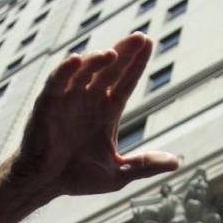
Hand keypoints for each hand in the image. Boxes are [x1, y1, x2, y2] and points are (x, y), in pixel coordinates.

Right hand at [14, 33, 178, 197]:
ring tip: (112, 54)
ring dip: (97, 61)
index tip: (150, 43)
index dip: (136, 63)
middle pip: (109, 70)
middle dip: (124, 53)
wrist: (46, 184)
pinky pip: (56, 82)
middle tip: (141, 38)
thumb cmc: (78, 177)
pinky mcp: (47, 104)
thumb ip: (144, 165)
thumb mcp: (118, 173)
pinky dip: (65, 71)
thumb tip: (176, 162)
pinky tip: (76, 60)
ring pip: (84, 71)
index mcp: (106, 111)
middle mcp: (88, 99)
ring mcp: (68, 99)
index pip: (125, 81)